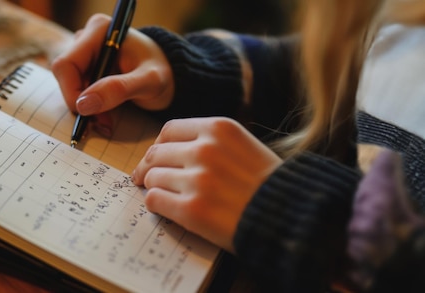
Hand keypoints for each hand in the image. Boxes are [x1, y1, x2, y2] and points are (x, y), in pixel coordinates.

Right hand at [52, 14, 173, 133]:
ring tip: (107, 122)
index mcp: (99, 31)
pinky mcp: (87, 70)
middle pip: (66, 77)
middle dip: (82, 104)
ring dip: (86, 109)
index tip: (90, 115)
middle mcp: (87, 39)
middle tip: (103, 124)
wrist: (172, 77)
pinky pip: (77, 92)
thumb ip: (118, 89)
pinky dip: (89, 109)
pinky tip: (104, 117)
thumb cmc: (164, 73)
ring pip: (70, 87)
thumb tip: (83, 105)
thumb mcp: (148, 82)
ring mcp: (85, 55)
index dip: (72, 93)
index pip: (66, 65)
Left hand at [132, 117, 281, 251]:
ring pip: (153, 176)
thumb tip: (170, 151)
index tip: (157, 156)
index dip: (159, 145)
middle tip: (146, 177)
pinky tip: (164, 208)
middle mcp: (205, 150)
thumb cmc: (269, 184)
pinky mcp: (192, 210)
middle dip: (149, 167)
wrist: (292, 217)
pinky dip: (155, 204)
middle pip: (156, 153)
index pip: (169, 130)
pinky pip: (155, 200)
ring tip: (162, 195)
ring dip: (153, 186)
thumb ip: (211, 142)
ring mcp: (198, 180)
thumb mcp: (244, 145)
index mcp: (219, 128)